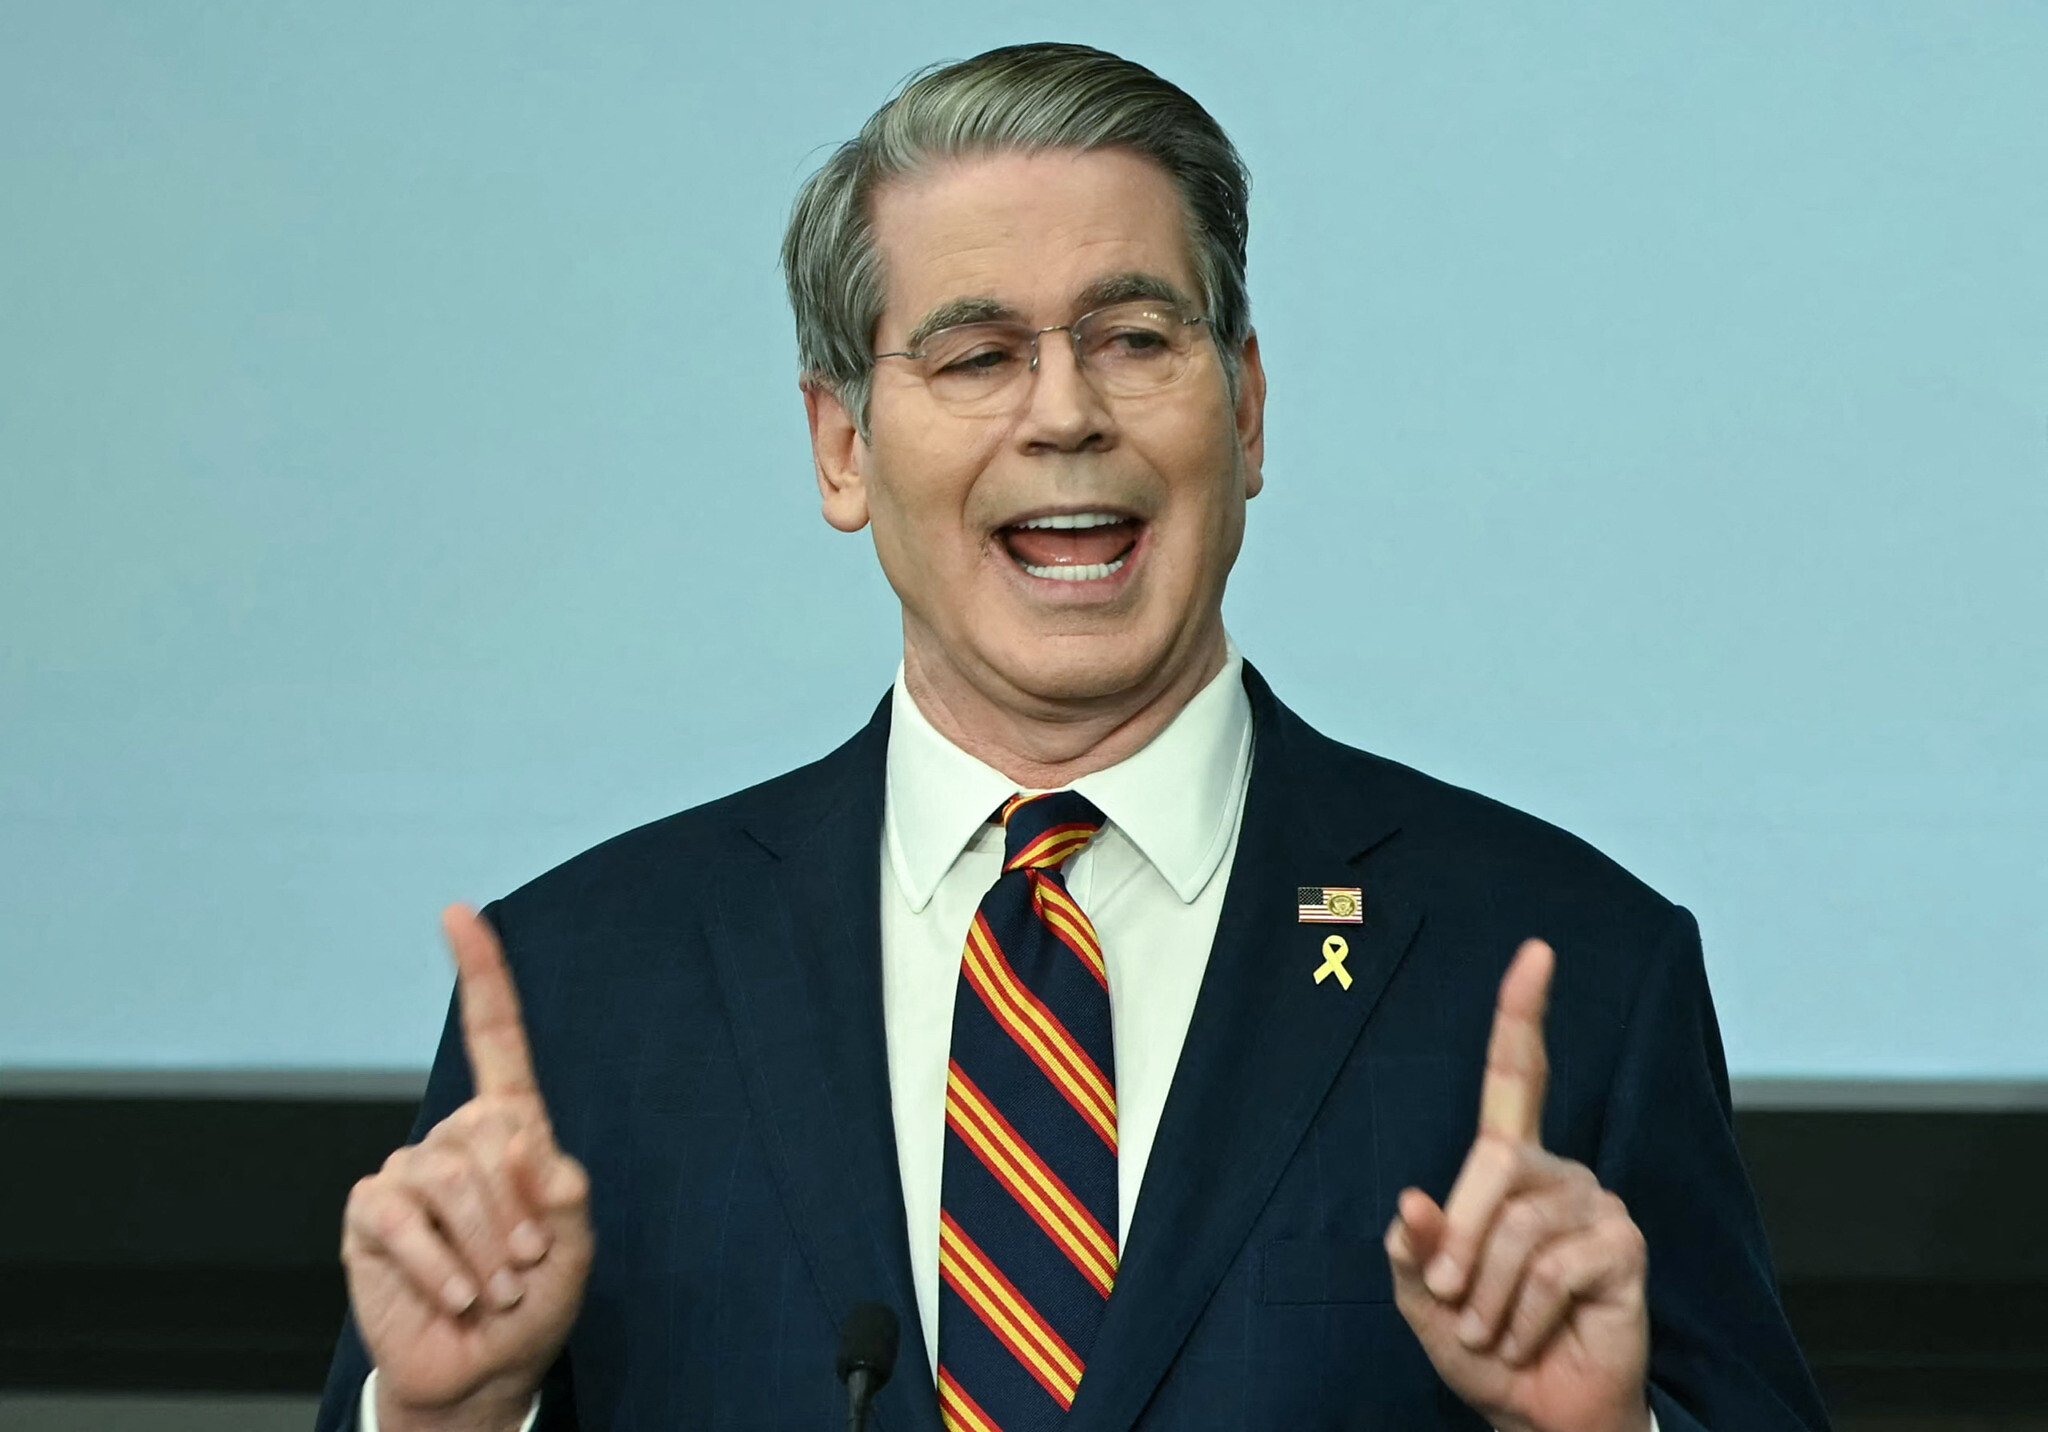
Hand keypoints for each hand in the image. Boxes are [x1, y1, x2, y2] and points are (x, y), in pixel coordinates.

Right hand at [341, 906, 593, 1431]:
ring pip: (451, 1176)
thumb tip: (524, 1147)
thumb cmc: (531, 1302)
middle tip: (525, 1265)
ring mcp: (407, 1173)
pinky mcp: (370, 1216)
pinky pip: (403, 1216)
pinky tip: (456, 1293)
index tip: (460, 913)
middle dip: (519, 1212)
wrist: (481, 1370)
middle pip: (490, 1134)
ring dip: (486, 1245)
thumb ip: (562, 1190)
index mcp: (510, 1129)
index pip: (495, 1039)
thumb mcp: (573, 1244)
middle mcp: (455, 1139)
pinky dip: (440, 1263)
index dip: (480, 974)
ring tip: (494, 1287)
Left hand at [1384, 939, 1649, 1431]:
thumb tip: (1412, 1202)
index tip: (1535, 953)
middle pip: (1492, 1166)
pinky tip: (1531, 1334)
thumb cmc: (1487, 1347)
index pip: (1516, 1075)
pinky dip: (1524, 1314)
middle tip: (1452, 1302)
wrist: (1542, 1413)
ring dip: (1488, 1295)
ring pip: (1516, 1228)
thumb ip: (1411, 1249)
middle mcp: (1558, 1172)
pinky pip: (1550, 1268)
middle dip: (1458, 1244)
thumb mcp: (1424, 1299)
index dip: (1523, 1013)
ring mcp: (1597, 1204)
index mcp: (1508, 1166)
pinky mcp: (1624, 1246)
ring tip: (1496, 1329)